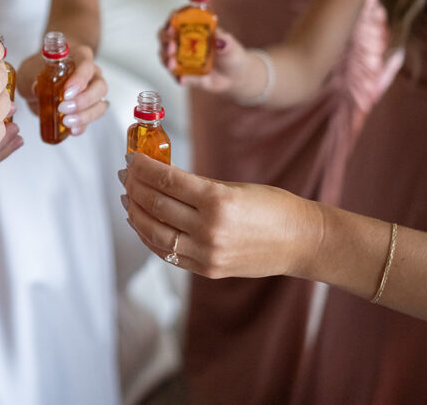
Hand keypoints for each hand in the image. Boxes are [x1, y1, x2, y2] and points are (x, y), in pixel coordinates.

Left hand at [16, 43, 108, 135]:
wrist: (42, 73)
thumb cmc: (39, 67)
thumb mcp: (29, 70)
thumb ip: (32, 78)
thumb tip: (36, 89)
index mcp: (80, 57)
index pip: (86, 65)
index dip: (79, 79)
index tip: (66, 92)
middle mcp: (92, 73)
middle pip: (99, 86)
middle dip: (83, 100)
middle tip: (63, 108)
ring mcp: (94, 91)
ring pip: (100, 104)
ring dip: (85, 115)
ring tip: (66, 121)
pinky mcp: (89, 108)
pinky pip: (92, 117)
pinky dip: (83, 125)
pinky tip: (71, 129)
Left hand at [119, 153, 319, 278]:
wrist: (301, 242)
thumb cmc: (273, 208)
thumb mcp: (233, 187)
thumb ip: (196, 186)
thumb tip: (158, 176)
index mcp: (218, 201)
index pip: (166, 180)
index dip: (142, 166)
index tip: (131, 157)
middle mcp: (209, 229)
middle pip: (155, 204)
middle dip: (134, 185)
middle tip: (125, 173)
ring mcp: (206, 253)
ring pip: (154, 232)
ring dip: (134, 212)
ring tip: (128, 196)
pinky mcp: (206, 269)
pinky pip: (166, 253)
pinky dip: (148, 236)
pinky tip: (140, 222)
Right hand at [159, 24, 255, 97]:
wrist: (234, 76)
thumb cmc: (231, 55)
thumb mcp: (231, 46)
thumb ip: (226, 42)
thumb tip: (221, 41)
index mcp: (192, 28)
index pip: (177, 19)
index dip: (171, 20)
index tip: (171, 25)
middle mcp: (182, 41)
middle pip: (165, 36)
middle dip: (165, 40)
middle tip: (171, 46)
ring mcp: (180, 58)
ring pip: (165, 55)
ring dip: (166, 59)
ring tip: (172, 64)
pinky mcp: (182, 73)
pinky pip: (175, 75)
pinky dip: (177, 77)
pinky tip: (182, 80)